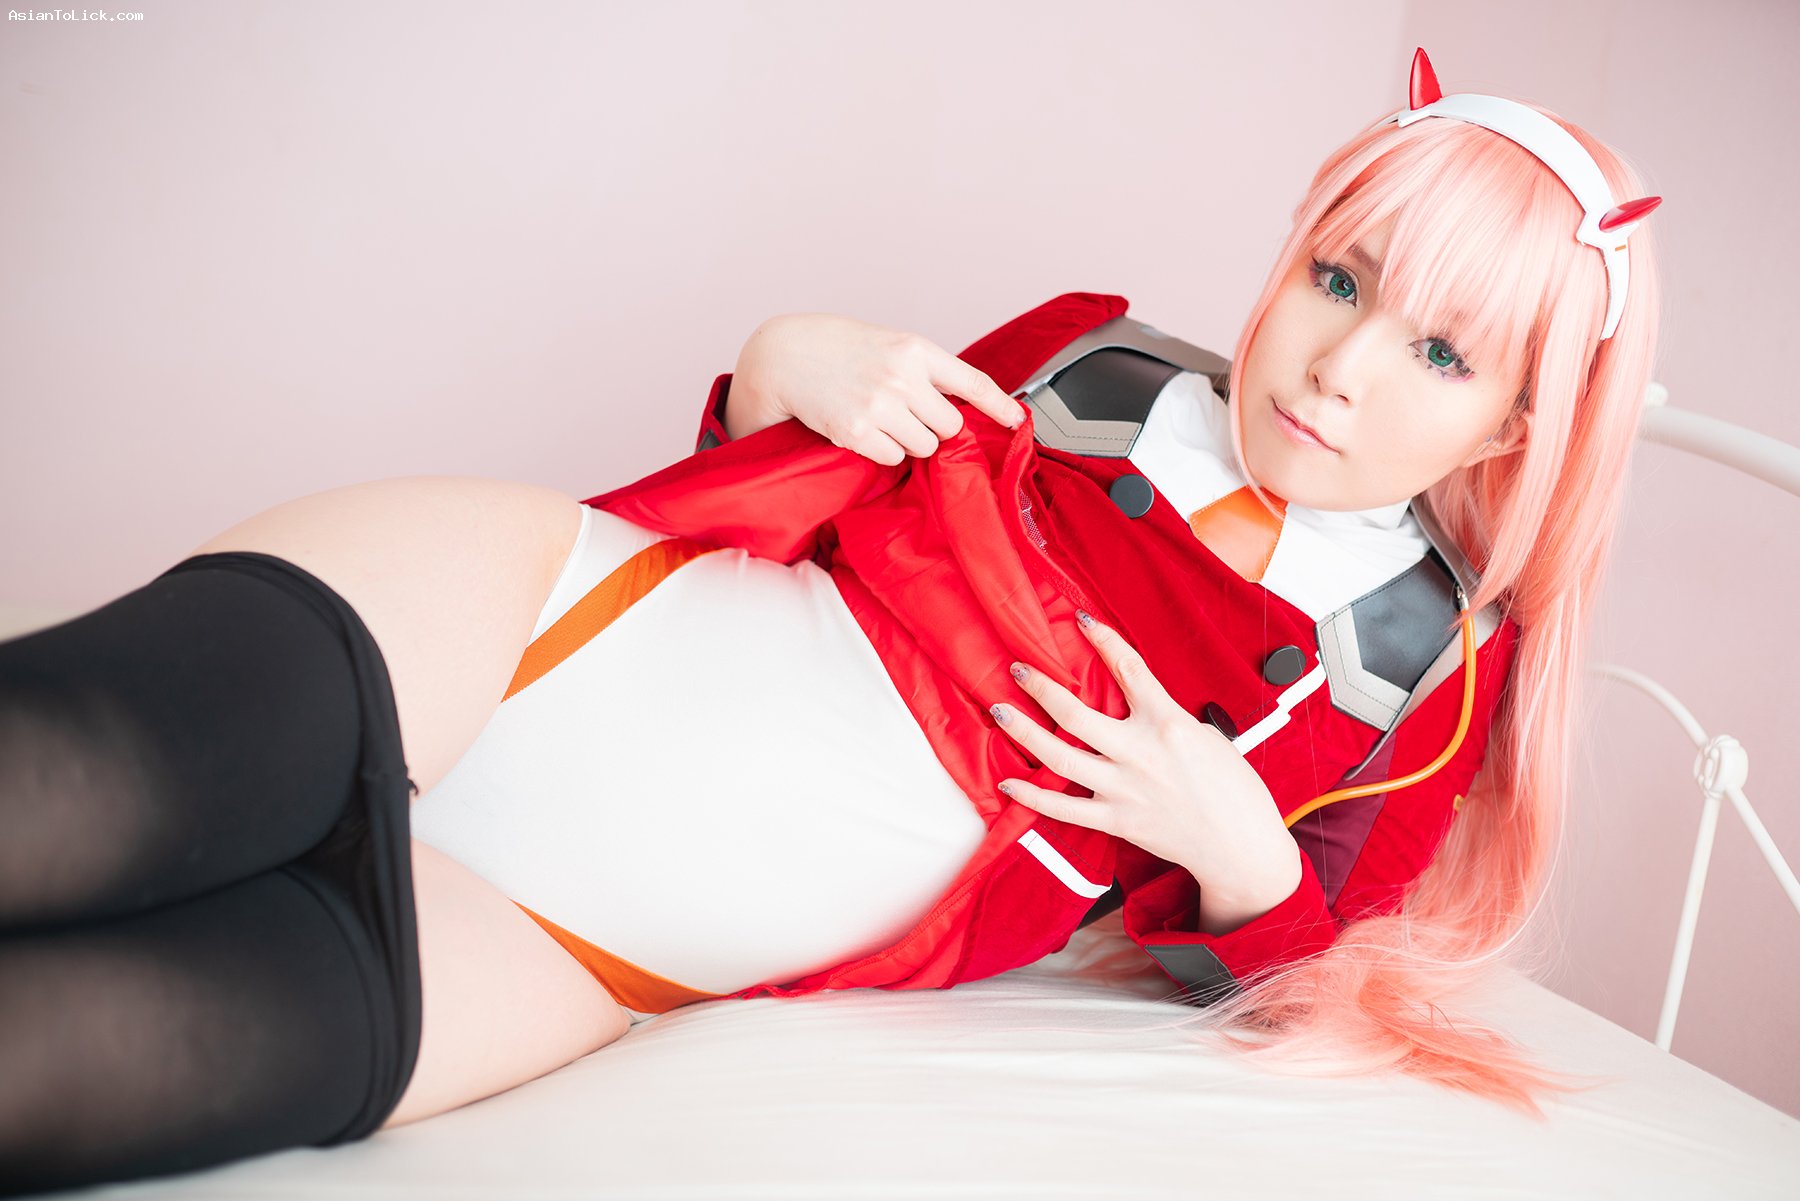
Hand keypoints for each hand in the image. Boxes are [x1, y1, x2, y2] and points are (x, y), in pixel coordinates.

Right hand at [731, 313, 1028, 465]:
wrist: (784, 355)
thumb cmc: (838, 348)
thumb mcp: (888, 344)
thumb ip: (923, 370)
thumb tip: (961, 405)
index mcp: (914, 349)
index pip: (972, 382)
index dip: (1001, 406)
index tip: (1018, 421)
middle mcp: (901, 376)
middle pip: (950, 425)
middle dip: (935, 427)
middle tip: (907, 416)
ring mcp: (879, 405)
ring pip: (924, 446)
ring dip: (908, 442)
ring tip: (880, 420)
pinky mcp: (856, 431)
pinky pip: (893, 458)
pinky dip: (883, 452)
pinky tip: (863, 430)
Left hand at [989, 612, 1294, 888]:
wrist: (1240, 846)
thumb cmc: (1233, 789)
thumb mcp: (1207, 736)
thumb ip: (1166, 718)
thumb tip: (1136, 704)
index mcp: (1169, 724)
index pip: (1129, 670)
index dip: (1104, 640)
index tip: (1082, 621)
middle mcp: (1141, 754)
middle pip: (1076, 714)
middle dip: (1041, 687)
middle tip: (1018, 669)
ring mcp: (1125, 789)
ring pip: (1061, 757)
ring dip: (1025, 732)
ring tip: (1000, 712)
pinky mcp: (1117, 820)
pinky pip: (1064, 808)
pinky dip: (1033, 796)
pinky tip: (1009, 782)